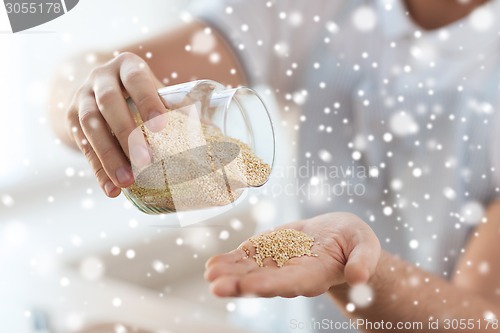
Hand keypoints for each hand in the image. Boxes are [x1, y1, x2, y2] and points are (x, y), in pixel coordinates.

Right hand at [65, 52, 165, 196]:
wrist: (99, 87)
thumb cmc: (140, 93)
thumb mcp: (156, 91)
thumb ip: (177, 107)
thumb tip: (211, 132)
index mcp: (127, 66)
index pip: (136, 79)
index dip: (147, 100)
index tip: (160, 125)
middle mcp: (101, 78)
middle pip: (109, 103)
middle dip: (126, 133)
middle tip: (145, 161)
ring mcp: (82, 97)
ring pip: (90, 126)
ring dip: (109, 157)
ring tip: (127, 182)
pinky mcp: (70, 119)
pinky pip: (83, 147)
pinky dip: (98, 170)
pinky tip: (112, 189)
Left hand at [205, 212, 380, 297]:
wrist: (337, 235)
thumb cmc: (355, 242)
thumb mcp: (365, 245)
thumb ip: (363, 260)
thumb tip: (359, 277)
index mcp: (315, 276)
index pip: (291, 284)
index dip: (271, 285)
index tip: (251, 288)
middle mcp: (291, 274)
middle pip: (264, 282)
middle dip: (240, 284)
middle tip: (217, 287)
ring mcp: (277, 263)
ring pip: (250, 271)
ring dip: (229, 274)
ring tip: (209, 274)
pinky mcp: (268, 251)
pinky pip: (246, 257)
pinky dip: (230, 261)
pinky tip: (212, 264)